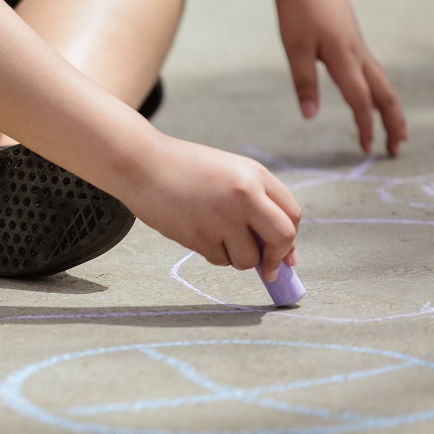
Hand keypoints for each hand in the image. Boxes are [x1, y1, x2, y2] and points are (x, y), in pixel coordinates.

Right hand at [125, 136, 299, 280]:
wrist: (142, 164)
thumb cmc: (185, 169)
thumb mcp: (229, 172)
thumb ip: (256, 201)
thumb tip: (280, 249)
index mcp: (254, 175)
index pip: (291, 214)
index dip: (290, 239)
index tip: (285, 255)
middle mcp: (244, 195)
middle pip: (282, 237)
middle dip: (277, 258)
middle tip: (269, 269)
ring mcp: (222, 217)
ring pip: (248, 258)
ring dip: (239, 258)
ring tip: (218, 237)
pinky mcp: (199, 236)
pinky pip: (220, 259)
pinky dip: (215, 254)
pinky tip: (198, 233)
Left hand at [272, 0, 407, 156]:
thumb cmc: (295, 8)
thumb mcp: (294, 48)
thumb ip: (304, 83)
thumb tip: (311, 117)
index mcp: (344, 57)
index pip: (361, 101)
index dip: (365, 126)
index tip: (368, 150)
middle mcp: (357, 51)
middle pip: (384, 93)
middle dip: (392, 121)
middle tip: (397, 148)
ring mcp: (357, 41)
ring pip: (381, 80)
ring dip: (388, 106)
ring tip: (394, 127)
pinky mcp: (351, 34)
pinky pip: (372, 67)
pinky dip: (378, 87)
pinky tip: (372, 94)